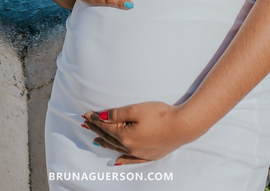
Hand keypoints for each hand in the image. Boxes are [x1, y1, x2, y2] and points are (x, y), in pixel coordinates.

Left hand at [82, 102, 198, 163]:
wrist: (184, 126)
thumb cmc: (161, 115)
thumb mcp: (136, 109)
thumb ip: (117, 114)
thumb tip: (101, 117)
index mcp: (125, 136)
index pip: (105, 126)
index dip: (95, 119)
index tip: (85, 114)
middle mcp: (130, 147)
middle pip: (109, 137)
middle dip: (97, 130)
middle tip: (86, 124)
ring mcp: (140, 154)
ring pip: (117, 148)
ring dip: (106, 143)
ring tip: (96, 139)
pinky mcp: (150, 155)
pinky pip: (131, 160)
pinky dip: (123, 159)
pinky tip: (117, 160)